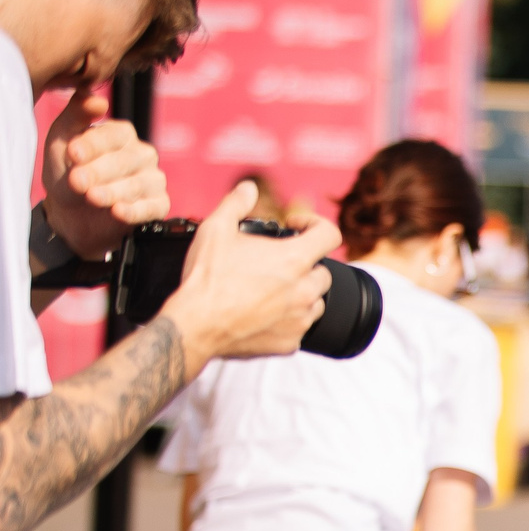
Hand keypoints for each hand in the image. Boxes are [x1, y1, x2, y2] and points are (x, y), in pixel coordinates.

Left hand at [42, 87, 167, 258]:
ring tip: (91, 198)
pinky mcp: (159, 204)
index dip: (93, 145)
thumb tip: (97, 100)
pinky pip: (153, 207)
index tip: (73, 153)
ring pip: (138, 184)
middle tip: (77, 181)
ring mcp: (153, 179)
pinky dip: (135, 211)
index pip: (113, 135)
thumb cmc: (67, 170)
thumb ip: (75, 115)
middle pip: (125, 161)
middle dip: (99, 172)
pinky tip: (117, 212)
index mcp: (121, 134)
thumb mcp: (61, 139)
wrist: (72, 212)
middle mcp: (142, 154)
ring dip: (113, 191)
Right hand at [159, 181, 338, 372]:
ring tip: (268, 289)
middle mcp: (305, 290)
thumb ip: (235, 204)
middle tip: (275, 264)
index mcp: (294, 260)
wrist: (195, 325)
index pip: (330, 234)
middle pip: (322, 271)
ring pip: (315, 301)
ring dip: (299, 293)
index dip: (315, 224)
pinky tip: (263, 313)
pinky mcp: (292, 342)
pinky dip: (287, 320)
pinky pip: (299, 327)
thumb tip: (248, 188)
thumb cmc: (206, 278)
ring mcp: (301, 319)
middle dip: (303, 264)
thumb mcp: (215, 229)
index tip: (296, 227)